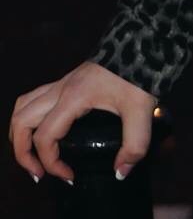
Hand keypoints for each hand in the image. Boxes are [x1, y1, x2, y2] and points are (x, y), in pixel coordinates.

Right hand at [8, 62, 156, 183]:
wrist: (146, 42)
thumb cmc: (141, 74)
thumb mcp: (142, 111)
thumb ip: (134, 145)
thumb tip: (120, 173)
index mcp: (73, 98)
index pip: (45, 137)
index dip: (51, 163)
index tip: (70, 176)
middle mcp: (61, 89)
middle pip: (20, 121)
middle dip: (22, 151)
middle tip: (39, 173)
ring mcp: (63, 82)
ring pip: (23, 107)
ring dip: (20, 133)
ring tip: (34, 155)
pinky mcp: (70, 80)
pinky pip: (36, 99)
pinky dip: (32, 118)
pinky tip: (48, 130)